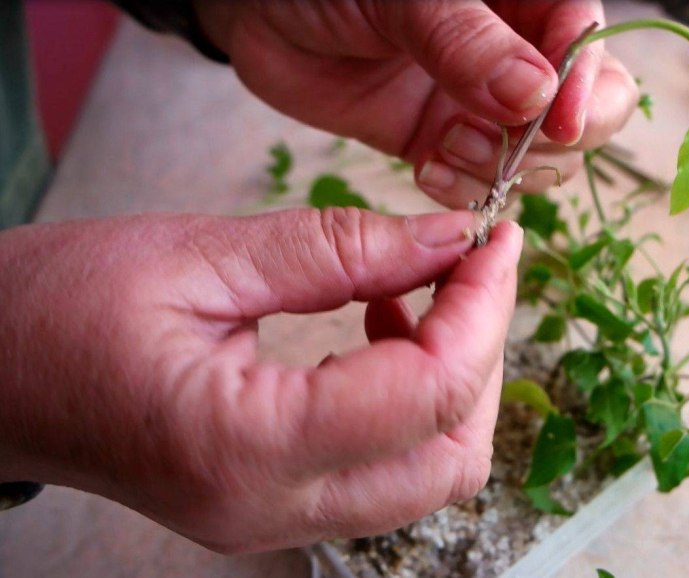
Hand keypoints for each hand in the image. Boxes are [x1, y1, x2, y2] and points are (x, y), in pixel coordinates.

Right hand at [0, 210, 521, 552]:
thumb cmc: (55, 309)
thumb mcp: (199, 254)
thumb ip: (338, 249)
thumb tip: (447, 240)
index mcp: (245, 445)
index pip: (426, 395)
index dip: (481, 310)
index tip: (495, 243)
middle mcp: (269, 507)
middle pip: (451, 456)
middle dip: (483, 351)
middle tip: (470, 267)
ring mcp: (274, 520)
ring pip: (432, 473)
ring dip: (453, 379)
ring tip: (418, 292)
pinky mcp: (275, 504)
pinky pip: (387, 468)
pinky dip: (414, 400)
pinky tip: (383, 327)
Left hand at [195, 0, 638, 207]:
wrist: (261, 14)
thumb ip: (466, 41)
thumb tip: (537, 96)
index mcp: (520, 0)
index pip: (585, 43)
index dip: (585, 87)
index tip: (556, 122)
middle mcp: (512, 54)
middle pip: (582, 112)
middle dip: (549, 141)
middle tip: (500, 144)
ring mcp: (479, 104)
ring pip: (537, 158)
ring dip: (502, 170)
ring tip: (444, 148)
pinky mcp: (441, 143)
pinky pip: (481, 184)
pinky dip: (465, 190)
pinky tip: (427, 167)